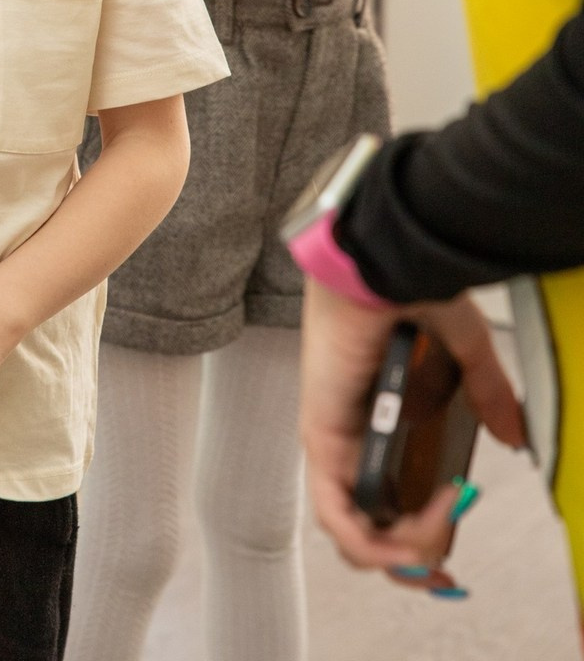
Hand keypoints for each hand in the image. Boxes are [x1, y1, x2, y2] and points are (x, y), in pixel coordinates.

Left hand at [300, 282, 525, 589]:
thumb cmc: (406, 293)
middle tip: (444, 566)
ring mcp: (330, 436)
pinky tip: (420, 530)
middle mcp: (347, 433)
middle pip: (363, 525)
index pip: (381, 496)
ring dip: (402, 551)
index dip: (415, 535)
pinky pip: (335, 513)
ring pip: (350, 529)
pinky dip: (376, 539)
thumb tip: (513, 435)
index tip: (450, 554)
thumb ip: (487, 394)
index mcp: (374, 416)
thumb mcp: (462, 352)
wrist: (379, 267)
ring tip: (438, 538)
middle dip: (409, 557)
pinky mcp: (321, 434)